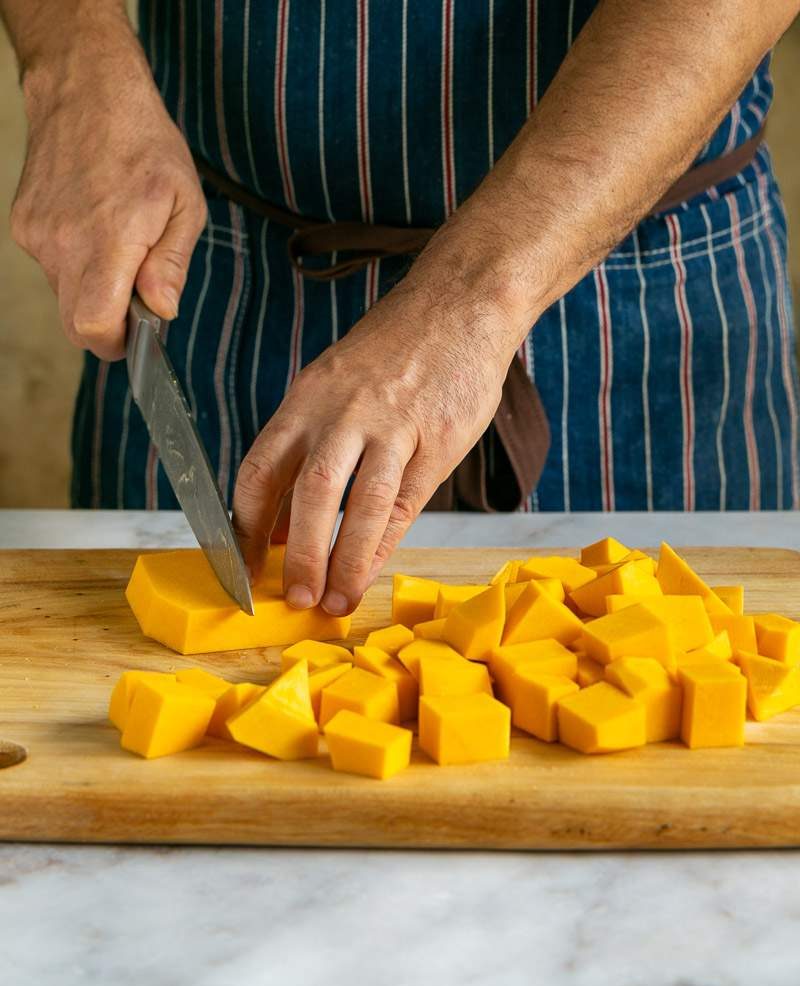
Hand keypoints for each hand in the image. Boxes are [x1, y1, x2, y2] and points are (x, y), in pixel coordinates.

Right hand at [10, 22, 205, 359]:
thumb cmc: (145, 143)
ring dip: (93, 289)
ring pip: (64, 295)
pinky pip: (51, 266)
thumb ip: (171, 264)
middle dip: (107, 326)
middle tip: (135, 301)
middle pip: (75, 324)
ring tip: (119, 244)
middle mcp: (65, 243)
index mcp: (109, 241)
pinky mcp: (23, 224)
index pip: (92, 325)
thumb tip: (162, 310)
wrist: (85, 89)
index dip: (115, 344)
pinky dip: (75, 262)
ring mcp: (38, 234)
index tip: (136, 336)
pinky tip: (94, 225)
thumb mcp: (184, 204)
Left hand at [233, 254, 525, 615]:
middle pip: (309, 494)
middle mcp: (343, 411)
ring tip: (335, 602)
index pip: (261, 470)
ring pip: (359, 505)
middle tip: (294, 598)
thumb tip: (283, 520)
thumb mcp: (334, 382)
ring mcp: (394, 425)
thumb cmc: (393, 351)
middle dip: (298, 556)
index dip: (248, 527)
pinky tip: (370, 571)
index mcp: (307, 397)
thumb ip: (308, 445)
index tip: (248, 566)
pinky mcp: (439, 439)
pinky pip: (405, 503)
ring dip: (343, 562)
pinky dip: (383, 545)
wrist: (460, 305)